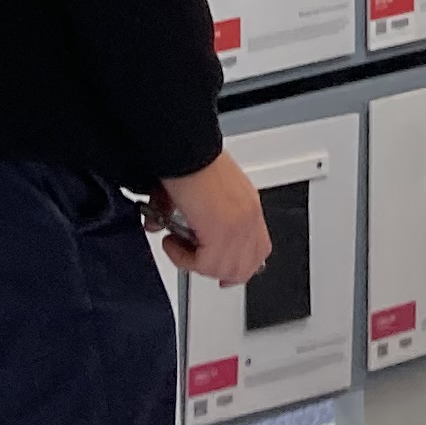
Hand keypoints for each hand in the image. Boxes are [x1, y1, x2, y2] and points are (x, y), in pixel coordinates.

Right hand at [148, 151, 271, 287]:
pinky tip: (172, 243)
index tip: (223, 275)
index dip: (240, 267)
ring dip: (196, 264)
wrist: (186, 149)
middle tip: (192, 259)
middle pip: (245, 267)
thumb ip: (191, 218)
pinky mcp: (223, 231)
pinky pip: (205, 264)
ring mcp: (239, 225)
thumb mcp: (199, 192)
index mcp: (247, 206)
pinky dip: (183, 259)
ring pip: (224, 269)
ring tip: (177, 245)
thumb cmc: (190, 160)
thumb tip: (166, 233)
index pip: (258, 249)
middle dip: (215, 270)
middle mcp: (248, 218)